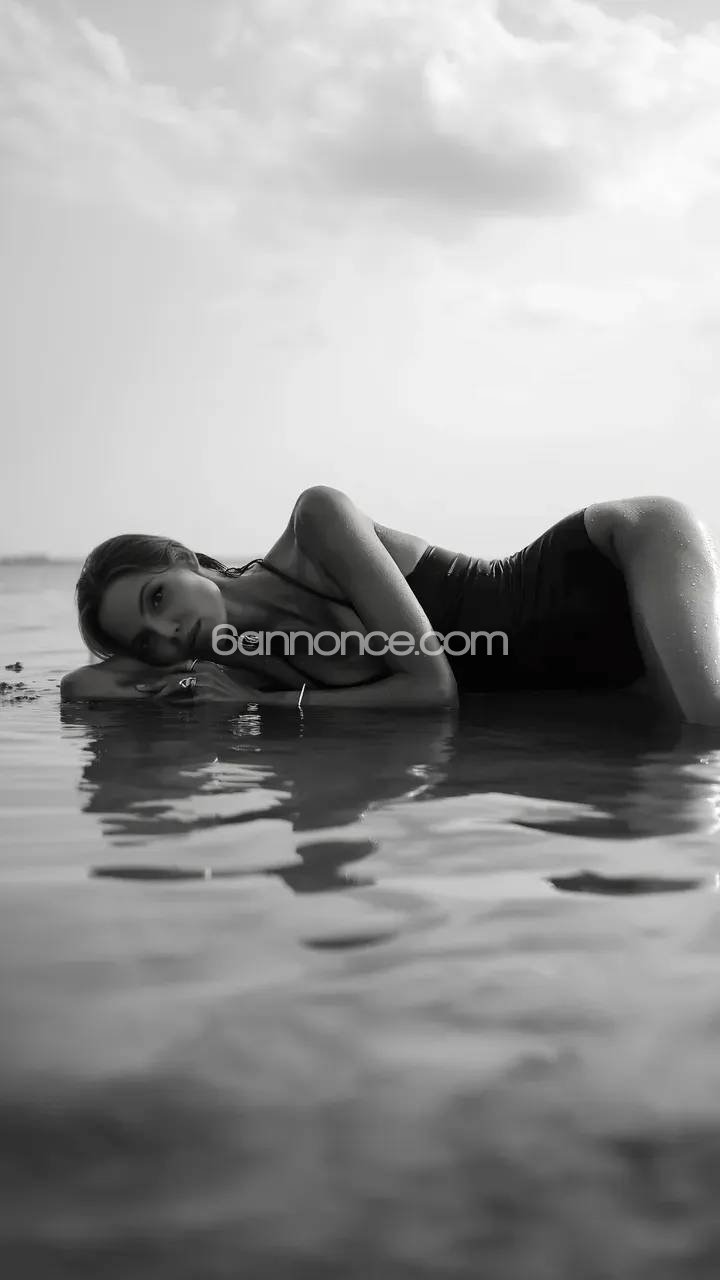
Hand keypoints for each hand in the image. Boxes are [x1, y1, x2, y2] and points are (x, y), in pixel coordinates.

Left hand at [135, 660, 261, 703]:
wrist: (248, 700)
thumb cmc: (230, 692)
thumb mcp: (215, 678)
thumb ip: (198, 677)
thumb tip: (177, 683)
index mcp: (205, 665)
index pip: (179, 666)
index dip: (163, 674)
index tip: (150, 679)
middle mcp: (204, 671)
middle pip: (173, 676)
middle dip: (155, 683)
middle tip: (140, 688)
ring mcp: (204, 684)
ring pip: (175, 686)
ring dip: (161, 694)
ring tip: (150, 698)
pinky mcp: (205, 698)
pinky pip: (184, 701)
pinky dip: (173, 704)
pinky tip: (166, 706)